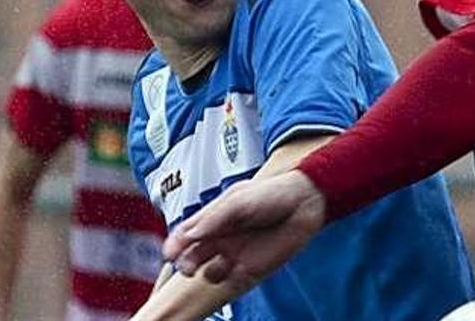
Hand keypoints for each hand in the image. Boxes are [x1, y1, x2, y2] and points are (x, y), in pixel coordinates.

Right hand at [162, 170, 325, 285]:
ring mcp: (234, 253)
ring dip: (206, 272)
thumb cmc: (272, 195)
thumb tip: (190, 234)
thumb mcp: (239, 200)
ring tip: (218, 265)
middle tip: (187, 265)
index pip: (185, 233)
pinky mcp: (250, 268)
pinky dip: (228, 279)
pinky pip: (230, 281)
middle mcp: (221, 237)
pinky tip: (236, 269)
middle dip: (184, 263)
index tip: (170, 252)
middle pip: (190, 256)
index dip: (174, 243)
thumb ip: (214, 218)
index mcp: (214, 218)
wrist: (304, 204)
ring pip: (207, 272)